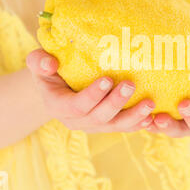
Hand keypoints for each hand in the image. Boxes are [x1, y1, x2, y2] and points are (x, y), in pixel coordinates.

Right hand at [26, 49, 154, 132]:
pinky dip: (137, 124)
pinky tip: (151, 118)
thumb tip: (49, 64)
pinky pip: (123, 128)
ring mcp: (92, 125)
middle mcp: (75, 120)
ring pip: (114, 126)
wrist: (56, 85)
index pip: (76, 105)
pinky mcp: (106, 125)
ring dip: (133, 117)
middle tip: (131, 84)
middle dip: (116, 103)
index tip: (107, 79)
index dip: (92, 95)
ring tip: (149, 105)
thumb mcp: (38, 61)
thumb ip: (38, 61)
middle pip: (98, 117)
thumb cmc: (49, 69)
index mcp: (58, 105)